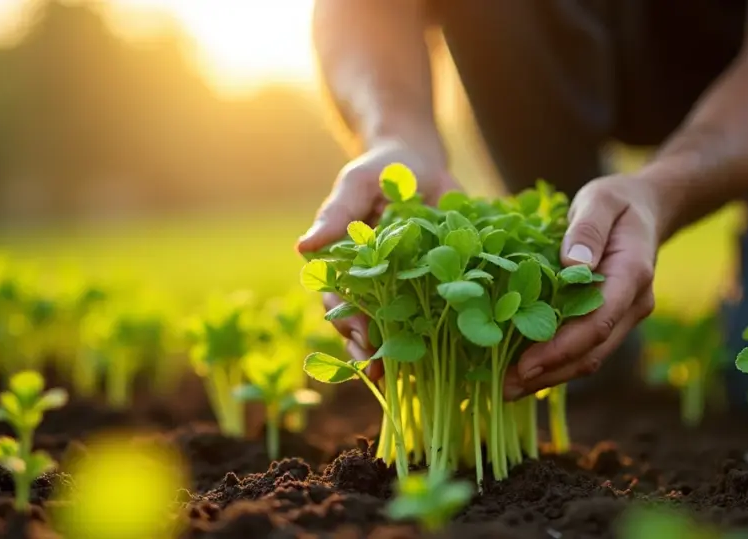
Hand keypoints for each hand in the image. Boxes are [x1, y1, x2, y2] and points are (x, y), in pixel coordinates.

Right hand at [297, 139, 458, 379]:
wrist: (422, 163)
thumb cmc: (382, 170)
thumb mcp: (359, 183)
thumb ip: (337, 214)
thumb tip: (303, 247)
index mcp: (345, 265)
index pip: (338, 299)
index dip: (346, 320)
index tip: (358, 335)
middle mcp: (371, 283)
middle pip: (363, 324)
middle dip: (370, 347)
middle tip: (380, 366)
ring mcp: (403, 288)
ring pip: (394, 328)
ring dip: (396, 352)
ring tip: (404, 376)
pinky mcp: (435, 286)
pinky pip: (432, 317)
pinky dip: (434, 339)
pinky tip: (444, 360)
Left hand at [502, 173, 664, 399]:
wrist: (646, 209)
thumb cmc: (617, 202)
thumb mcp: (600, 200)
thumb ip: (587, 230)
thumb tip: (572, 264)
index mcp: (633, 274)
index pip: (598, 323)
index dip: (561, 348)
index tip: (525, 364)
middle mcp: (634, 303)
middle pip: (593, 351)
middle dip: (550, 374)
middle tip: (505, 388)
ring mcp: (625, 315)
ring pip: (590, 357)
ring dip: (551, 376)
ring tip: (508, 388)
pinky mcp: (611, 320)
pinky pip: (586, 348)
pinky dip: (557, 362)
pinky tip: (525, 370)